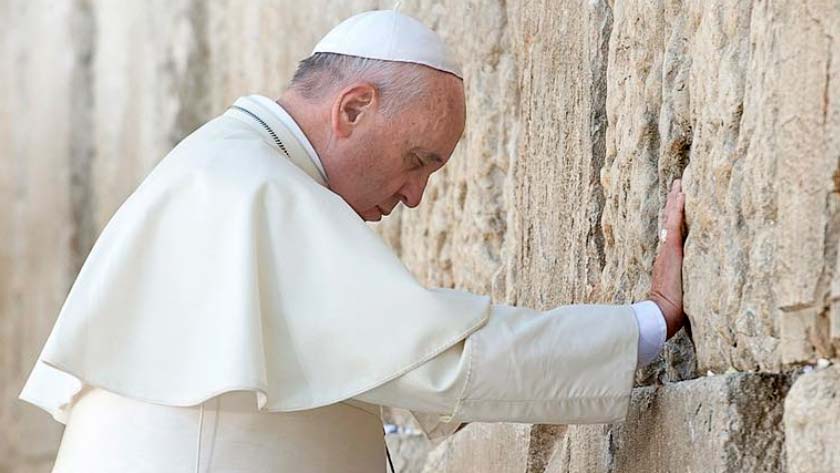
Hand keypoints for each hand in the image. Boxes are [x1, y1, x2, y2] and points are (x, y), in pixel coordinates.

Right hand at [649, 179, 686, 338]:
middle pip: (669, 221)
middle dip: (673, 202)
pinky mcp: (671, 250)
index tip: (678, 200)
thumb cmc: (671, 308)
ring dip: (675, 200)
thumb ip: (683, 283)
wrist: (661, 314)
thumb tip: (696, 283)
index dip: (674, 216)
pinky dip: (676, 210)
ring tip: (679, 184)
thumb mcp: (679, 291)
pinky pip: (674, 225)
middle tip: (678, 184)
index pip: (672, 232)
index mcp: (668, 259)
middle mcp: (666, 251)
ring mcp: (668, 250)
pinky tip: (681, 196)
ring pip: (671, 220)